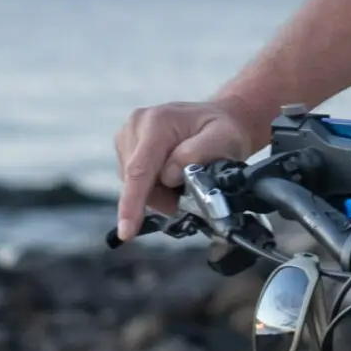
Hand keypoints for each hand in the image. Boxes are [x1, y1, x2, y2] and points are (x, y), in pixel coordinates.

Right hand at [113, 99, 258, 239]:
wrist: (219, 118)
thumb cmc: (223, 130)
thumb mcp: (223, 139)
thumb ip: (197, 154)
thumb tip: (168, 175)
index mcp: (157, 122)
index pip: (139, 169)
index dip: (132, 202)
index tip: (126, 232)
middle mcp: (136, 125)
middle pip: (137, 181)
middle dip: (162, 196)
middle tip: (190, 191)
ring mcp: (128, 135)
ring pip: (134, 184)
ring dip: (159, 191)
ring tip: (184, 177)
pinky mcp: (126, 146)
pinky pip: (135, 180)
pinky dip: (154, 186)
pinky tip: (172, 175)